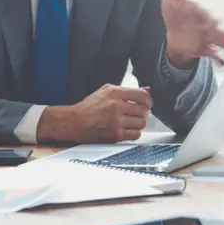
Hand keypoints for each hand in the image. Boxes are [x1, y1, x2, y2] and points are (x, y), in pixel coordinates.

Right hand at [37, 84, 151, 143]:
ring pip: (141, 123)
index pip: (142, 95)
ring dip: (139, 122)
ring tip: (132, 121)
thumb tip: (147, 90)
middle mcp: (116, 106)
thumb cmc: (88, 107)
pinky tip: (128, 129)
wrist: (74, 122)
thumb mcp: (105, 91)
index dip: (148, 100)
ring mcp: (116, 121)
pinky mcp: (115, 135)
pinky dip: (135, 132)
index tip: (148, 103)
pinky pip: (135, 134)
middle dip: (143, 112)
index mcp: (114, 93)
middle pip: (143, 109)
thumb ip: (126, 90)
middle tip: (138, 113)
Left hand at [162, 0, 223, 66]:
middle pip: (217, 28)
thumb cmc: (174, 13)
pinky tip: (221, 61)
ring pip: (220, 41)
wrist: (173, 34)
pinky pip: (215, 55)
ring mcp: (209, 38)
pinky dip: (219, 58)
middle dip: (220, 32)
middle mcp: (209, 25)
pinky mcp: (207, 49)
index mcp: (202, 12)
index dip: (209, 19)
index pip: (208, 15)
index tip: (211, 22)